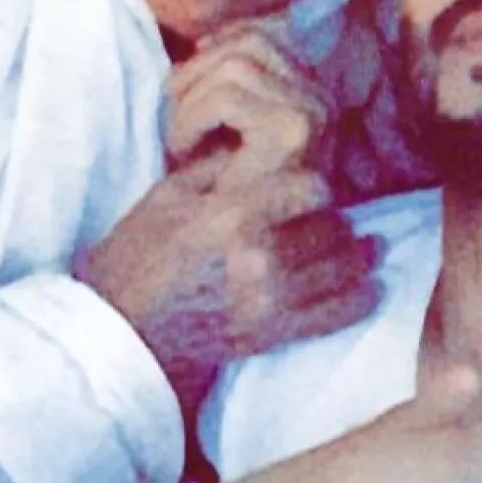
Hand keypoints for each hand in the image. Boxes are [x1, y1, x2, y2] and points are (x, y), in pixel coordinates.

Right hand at [77, 156, 380, 413]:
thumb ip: (220, 168)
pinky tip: (363, 287)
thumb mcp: (168, 196)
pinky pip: (339, 313)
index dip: (312, 185)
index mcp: (231, 215)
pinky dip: (358, 297)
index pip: (312, 187)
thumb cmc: (136, 257)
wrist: (118, 332)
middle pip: (333, 227)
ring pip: (344, 267)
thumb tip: (260, 147)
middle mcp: (257, 258)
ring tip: (351, 248)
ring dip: (351, 255)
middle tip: (328, 219)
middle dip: (333, 220)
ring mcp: (268, 301)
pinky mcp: (272, 335)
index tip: (305, 189)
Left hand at [163, 23, 333, 182]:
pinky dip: (189, 121)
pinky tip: (182, 153)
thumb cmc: (209, 187)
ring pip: (235, 66)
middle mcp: (323, 101)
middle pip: (249, 43)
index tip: (182, 85)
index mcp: (311, 94)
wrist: (214, 255)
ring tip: (180, 141)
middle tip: (175, 118)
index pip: (261, 35)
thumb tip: (207, 37)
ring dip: (189, 102)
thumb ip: (227, 77)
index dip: (212, 49)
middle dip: (196, 72)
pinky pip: (225, 98)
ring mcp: (313, 116)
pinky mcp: (292, 133)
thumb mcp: (221, 123)